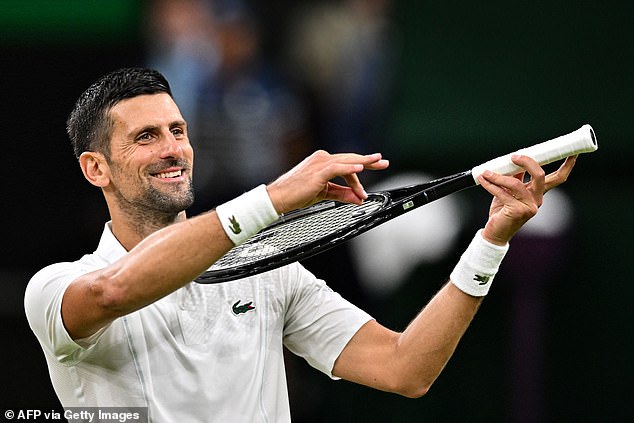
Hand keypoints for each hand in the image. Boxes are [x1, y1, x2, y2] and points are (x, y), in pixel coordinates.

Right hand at [266, 150, 389, 213]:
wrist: (278, 198)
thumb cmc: (296, 195)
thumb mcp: (324, 194)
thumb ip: (342, 194)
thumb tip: (359, 198)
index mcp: (322, 162)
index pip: (347, 164)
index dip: (361, 168)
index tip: (374, 169)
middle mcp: (322, 159)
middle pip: (350, 158)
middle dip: (368, 161)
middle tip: (384, 162)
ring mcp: (319, 164)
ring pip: (346, 161)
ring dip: (363, 163)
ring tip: (377, 163)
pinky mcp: (317, 172)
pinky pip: (337, 168)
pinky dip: (350, 168)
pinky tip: (360, 168)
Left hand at [477, 154, 576, 244]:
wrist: (495, 232)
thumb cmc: (502, 211)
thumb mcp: (509, 191)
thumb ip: (514, 177)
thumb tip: (513, 161)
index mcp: (538, 193)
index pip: (557, 178)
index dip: (566, 166)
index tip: (572, 153)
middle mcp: (537, 200)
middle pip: (540, 175)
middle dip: (528, 162)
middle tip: (514, 156)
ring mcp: (529, 207)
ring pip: (516, 183)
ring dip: (498, 176)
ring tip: (486, 172)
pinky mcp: (517, 211)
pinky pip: (502, 193)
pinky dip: (491, 185)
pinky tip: (483, 180)